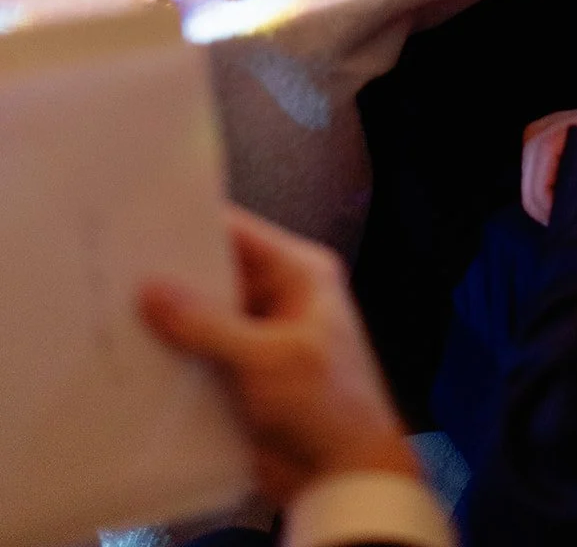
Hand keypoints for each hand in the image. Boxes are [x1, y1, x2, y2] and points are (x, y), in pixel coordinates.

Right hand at [139, 206, 417, 504]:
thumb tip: (151, 288)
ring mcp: (256, 337)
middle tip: (111, 274)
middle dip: (170, 279)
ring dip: (165, 322)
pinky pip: (198, 355)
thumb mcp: (269, 358)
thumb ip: (209, 324)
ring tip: (108, 314)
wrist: (341, 476)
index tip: (139, 226)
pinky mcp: (238, 374)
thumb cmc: (325, 404)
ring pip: (201, 318)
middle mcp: (277, 297)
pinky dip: (172, 358)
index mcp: (299, 273)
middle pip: (214, 276)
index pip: (238, 235)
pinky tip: (129, 359)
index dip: (191, 228)